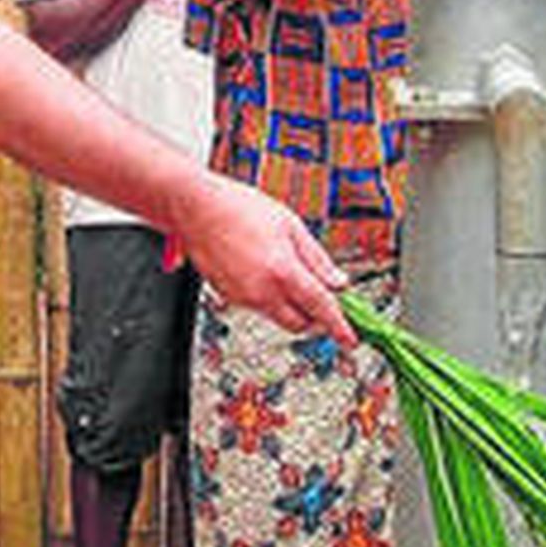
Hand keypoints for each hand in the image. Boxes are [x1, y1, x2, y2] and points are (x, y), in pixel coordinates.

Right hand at [175, 173, 352, 342]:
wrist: (195, 207)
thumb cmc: (238, 208)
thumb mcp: (290, 224)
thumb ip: (318, 258)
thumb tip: (338, 281)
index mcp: (283, 271)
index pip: (321, 308)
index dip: (340, 327)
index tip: (350, 338)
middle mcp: (262, 291)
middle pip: (300, 324)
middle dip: (314, 316)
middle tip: (321, 296)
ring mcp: (243, 297)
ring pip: (278, 317)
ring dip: (290, 306)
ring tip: (285, 271)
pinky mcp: (228, 297)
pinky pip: (258, 307)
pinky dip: (269, 299)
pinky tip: (263, 270)